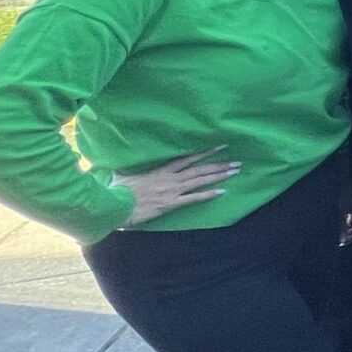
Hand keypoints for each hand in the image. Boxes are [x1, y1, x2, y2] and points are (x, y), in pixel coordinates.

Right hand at [111, 148, 240, 225]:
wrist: (115, 205)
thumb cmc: (117, 192)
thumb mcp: (120, 176)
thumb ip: (124, 170)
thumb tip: (116, 164)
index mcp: (160, 171)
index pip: (186, 158)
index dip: (204, 152)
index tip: (219, 146)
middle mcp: (170, 178)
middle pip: (199, 169)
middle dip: (219, 164)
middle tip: (237, 161)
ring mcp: (172, 190)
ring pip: (200, 181)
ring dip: (219, 176)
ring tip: (235, 171)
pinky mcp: (170, 203)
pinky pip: (193, 198)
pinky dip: (208, 195)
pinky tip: (222, 192)